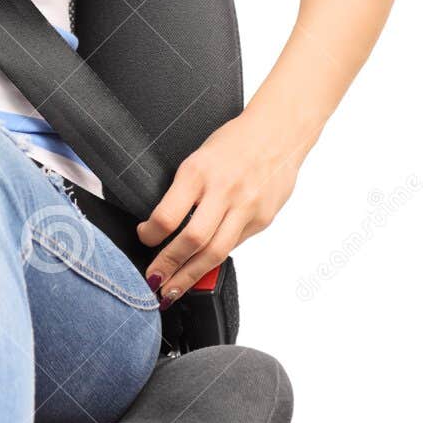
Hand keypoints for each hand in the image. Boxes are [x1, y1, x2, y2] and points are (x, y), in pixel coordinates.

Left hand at [135, 105, 304, 303]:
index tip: (144, 237)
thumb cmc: (234, 142)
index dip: (150, 235)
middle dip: (169, 267)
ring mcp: (246, 208)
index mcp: (198, 172)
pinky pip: (233, 246)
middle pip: (192, 241)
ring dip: (190, 277)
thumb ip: (186, 191)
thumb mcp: (199, 157)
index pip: (167, 215)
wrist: (279, 133)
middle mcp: (223, 191)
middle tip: (153, 281)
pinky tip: (202, 269)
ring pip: (215, 253)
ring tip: (173, 290)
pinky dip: (215, 260)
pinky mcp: (262, 220)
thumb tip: (164, 225)